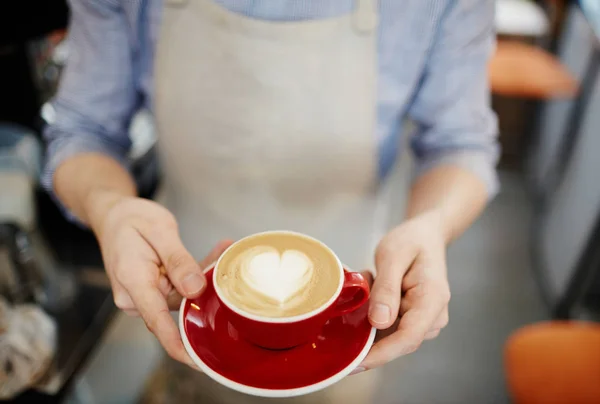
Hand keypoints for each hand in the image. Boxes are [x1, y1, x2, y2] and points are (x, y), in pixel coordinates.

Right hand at [92, 195, 231, 366]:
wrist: (114, 215)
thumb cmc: (132, 220)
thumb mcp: (159, 230)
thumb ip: (178, 261)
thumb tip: (195, 290)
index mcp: (133, 280)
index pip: (157, 320)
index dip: (177, 344)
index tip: (197, 360)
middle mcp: (135, 296)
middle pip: (177, 306)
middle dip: (205, 290)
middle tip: (224, 258)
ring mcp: (144, 296)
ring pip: (183, 296)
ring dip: (203, 277)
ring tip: (221, 249)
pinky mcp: (152, 292)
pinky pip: (179, 289)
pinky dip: (196, 275)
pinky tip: (214, 255)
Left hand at [359, 211, 450, 370]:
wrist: (425, 236)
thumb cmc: (411, 241)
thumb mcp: (393, 256)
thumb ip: (386, 288)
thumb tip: (379, 322)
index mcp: (432, 300)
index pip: (408, 338)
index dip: (381, 354)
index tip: (355, 363)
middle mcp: (433, 317)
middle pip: (397, 341)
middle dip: (368, 329)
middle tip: (356, 293)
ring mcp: (424, 321)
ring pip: (389, 335)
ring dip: (369, 316)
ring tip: (370, 280)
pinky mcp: (413, 321)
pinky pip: (387, 327)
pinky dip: (373, 313)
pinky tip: (372, 287)